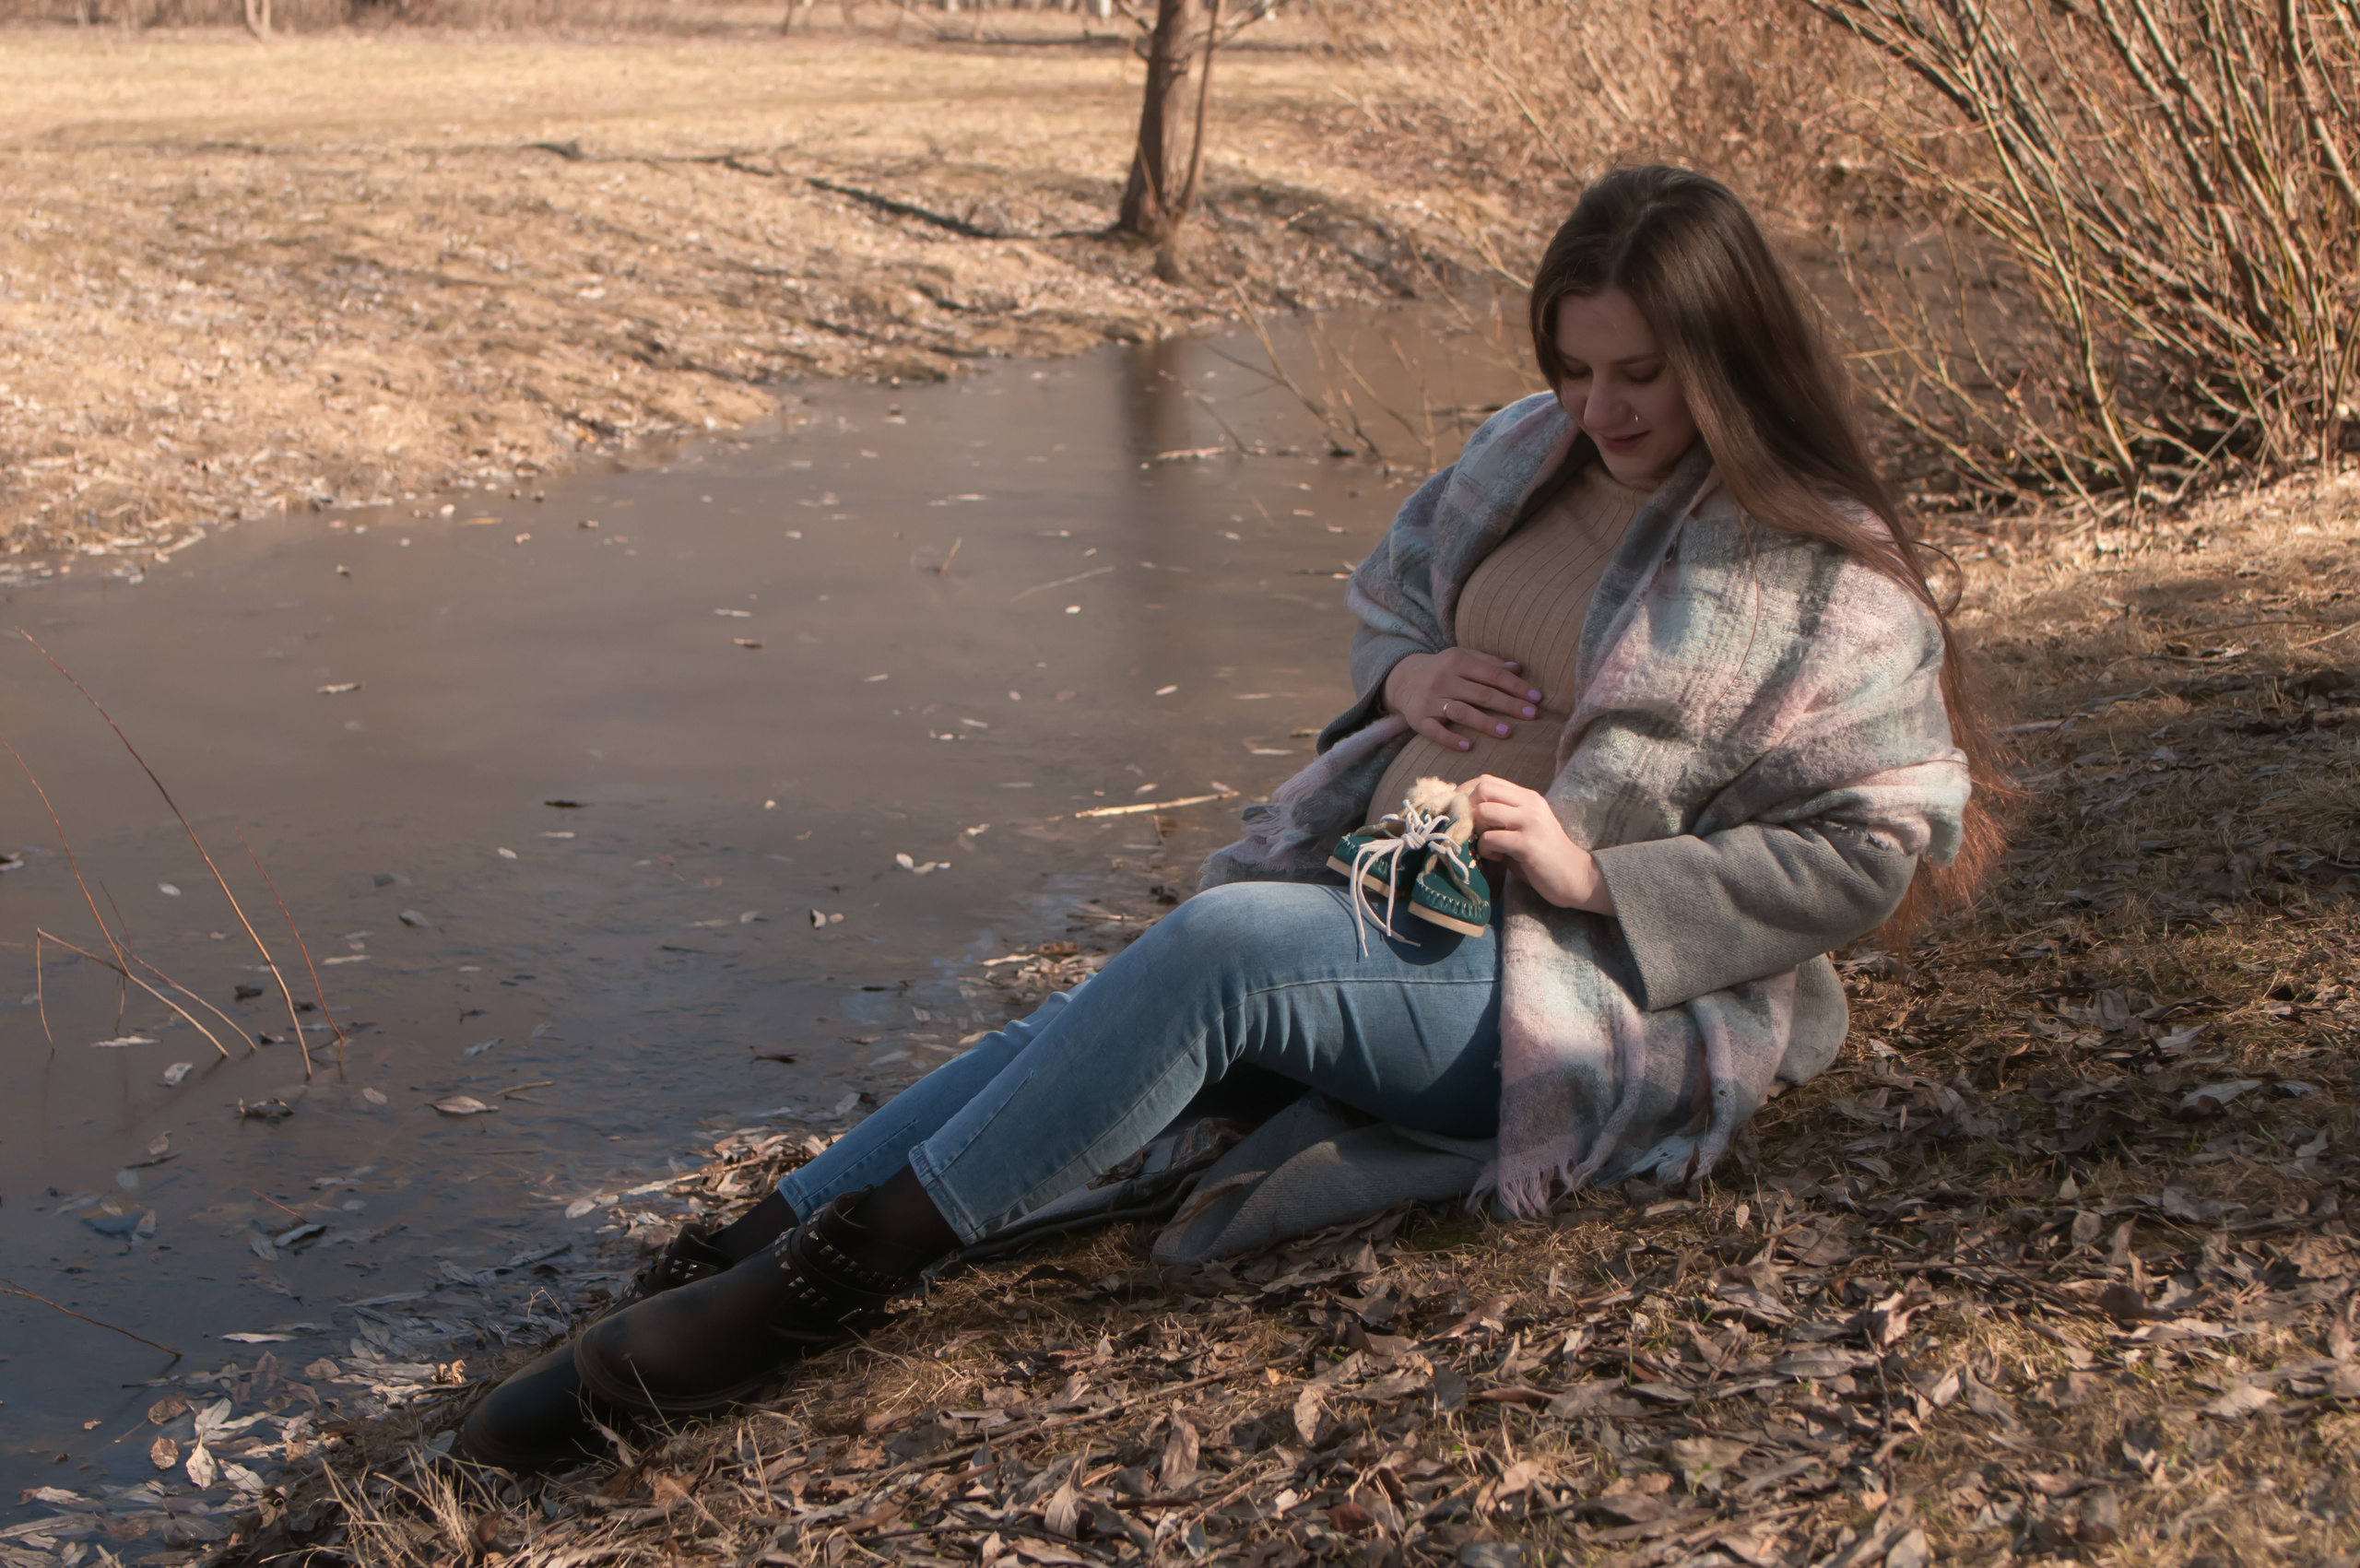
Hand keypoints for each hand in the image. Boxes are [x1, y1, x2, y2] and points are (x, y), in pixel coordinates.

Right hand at [1382, 649, 1542, 752]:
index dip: (1516, 686)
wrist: (1401, 678)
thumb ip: (1489, 662)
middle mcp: (1444, 680)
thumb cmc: (1441, 669)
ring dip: (1484, 722)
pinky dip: (1450, 739)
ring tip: (1507, 732)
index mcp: (1457, 662)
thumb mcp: (1462, 657)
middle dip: (1509, 704)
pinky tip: (1468, 746)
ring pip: (1461, 711)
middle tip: (1532, 715)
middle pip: (1481, 693)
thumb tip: (1519, 668)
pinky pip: (1435, 731)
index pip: (1492, 675)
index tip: (1536, 698)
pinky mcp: (1418, 719)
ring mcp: (1430, 701)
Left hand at [1462, 775, 1614, 913]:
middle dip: (1468, 808)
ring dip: (1476, 830)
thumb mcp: (1523, 828)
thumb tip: (1465, 816)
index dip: (1466, 793)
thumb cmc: (1544, 856)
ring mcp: (1530, 822)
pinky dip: (1485, 848)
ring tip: (1485, 844)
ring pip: (1484, 811)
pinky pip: (1491, 838)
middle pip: (1484, 788)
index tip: (1458, 811)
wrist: (1575, 876)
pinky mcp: (1527, 844)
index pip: (1488, 780)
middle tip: (1470, 828)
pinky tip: (1495, 856)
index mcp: (1528, 797)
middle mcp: (1530, 804)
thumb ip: (1500, 819)